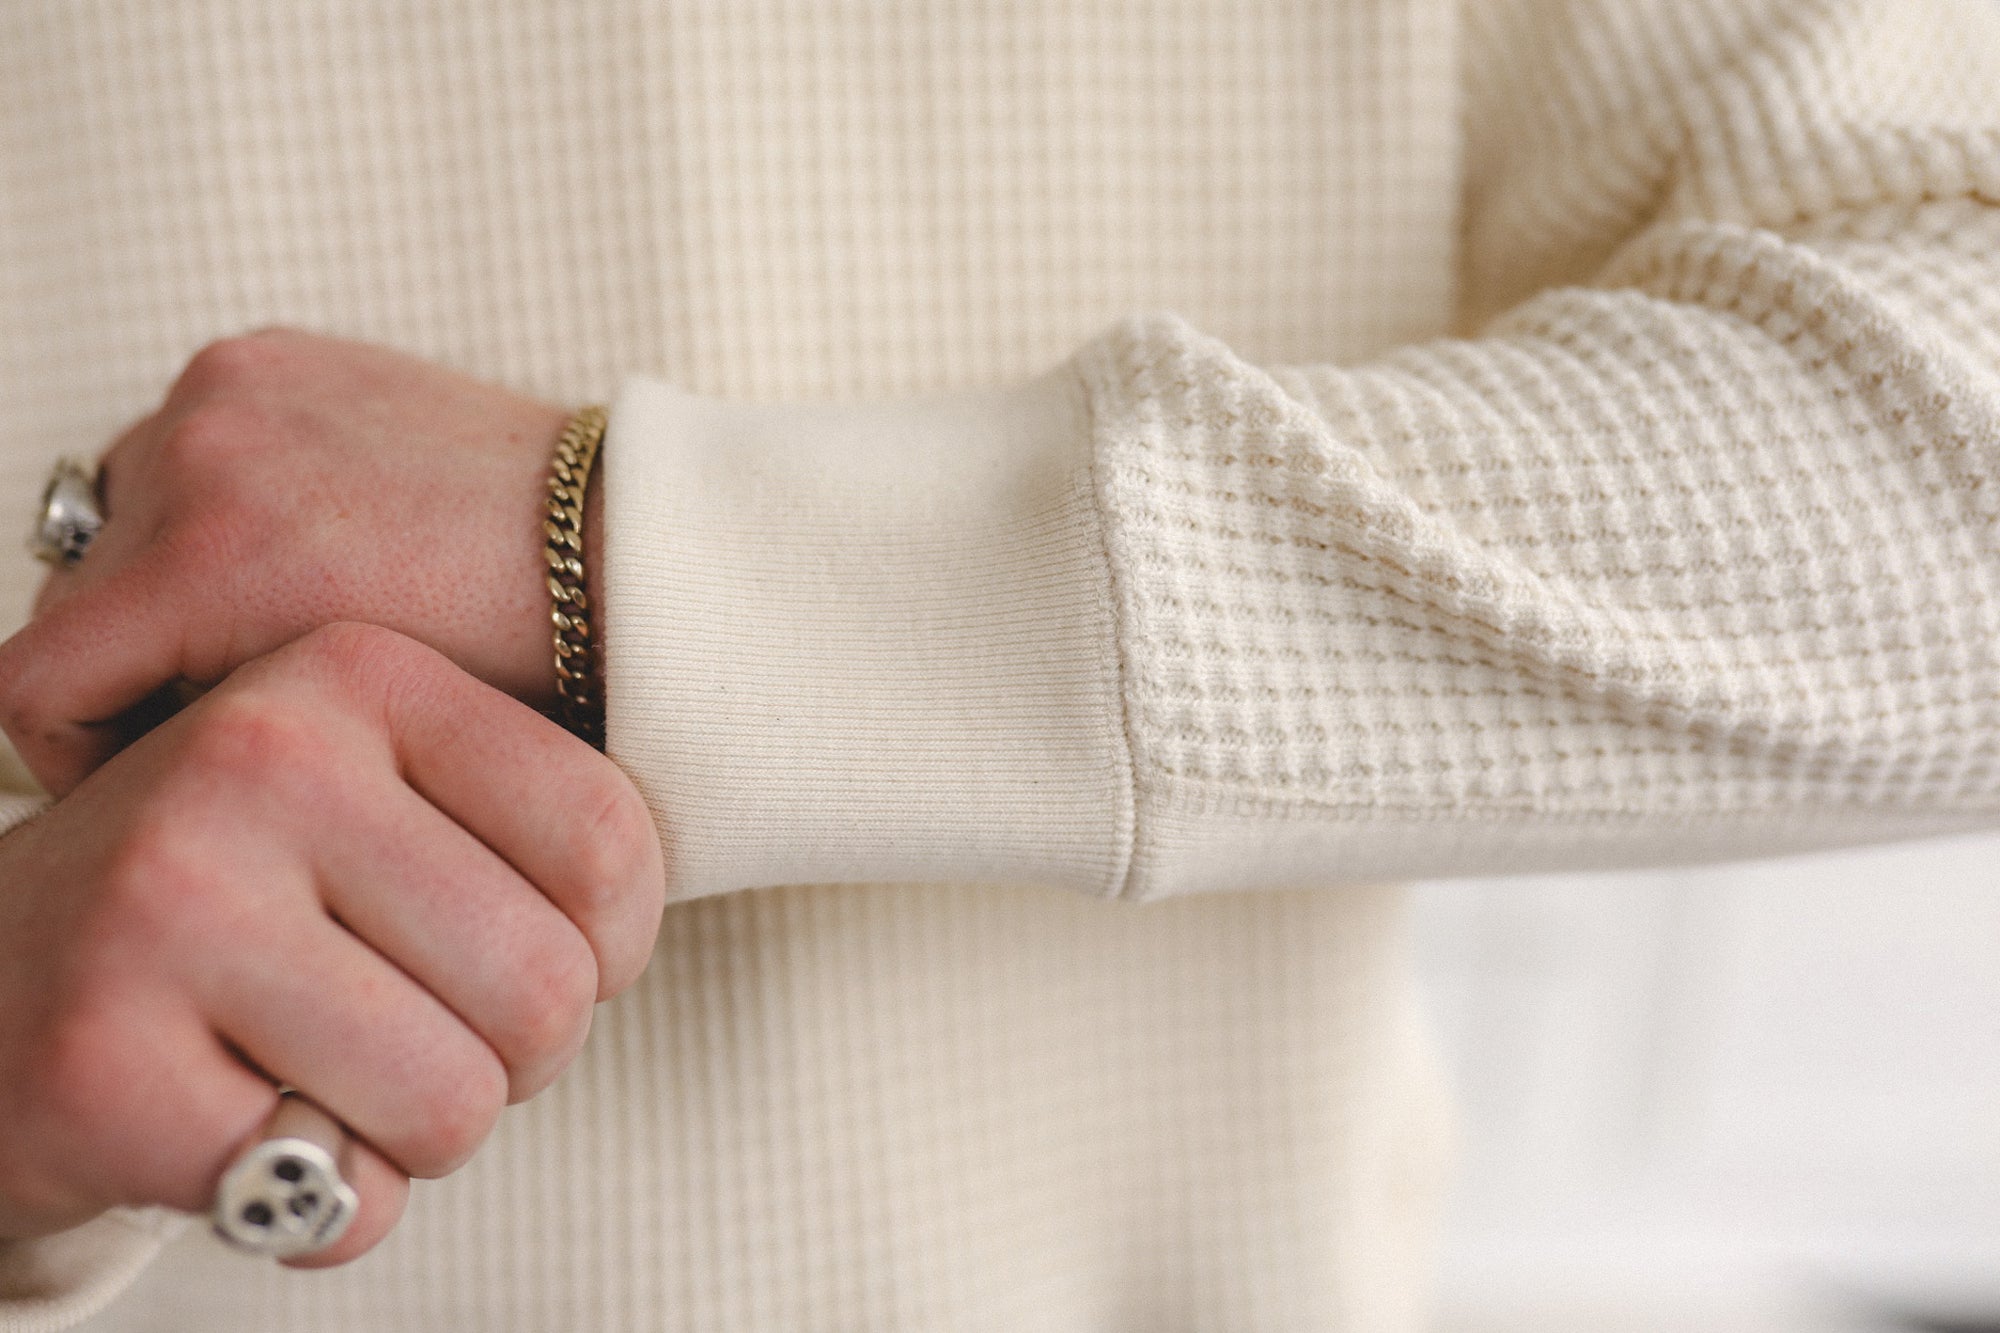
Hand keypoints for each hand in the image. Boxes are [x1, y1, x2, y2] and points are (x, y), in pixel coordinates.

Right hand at [0, 329, 573, 795]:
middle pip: (75, 601)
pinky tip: (305, 553)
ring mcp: (230, 391)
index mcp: (217, 562)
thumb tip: (129, 772)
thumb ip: (216, 741)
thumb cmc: (511, 674)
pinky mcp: (262, 355)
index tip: (149, 779)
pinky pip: (176, 451)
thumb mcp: (354, 748)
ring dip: (168, 582)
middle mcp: (200, 454)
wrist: (619, 548)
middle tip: (234, 714)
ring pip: (119, 526)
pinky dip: (212, 505)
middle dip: (135, 667)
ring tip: (277, 631)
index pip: (33, 680)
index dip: (76, 755)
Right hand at [0, 624, 663, 1264]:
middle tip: (419, 1041)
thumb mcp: (366, 803)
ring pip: (456, 1103)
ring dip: (419, 1137)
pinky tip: (251, 1140)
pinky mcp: (100, 1057)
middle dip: (510, 1060)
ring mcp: (170, 902)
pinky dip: (328, 1208)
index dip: (610, 952)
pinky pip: (340, 1196)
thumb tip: (624, 947)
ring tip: (333, 1083)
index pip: (609, 842)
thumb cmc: (229, 900)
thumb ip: (506, 832)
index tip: (532, 963)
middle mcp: (262, 758)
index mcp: (355, 673)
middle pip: (548, 988)